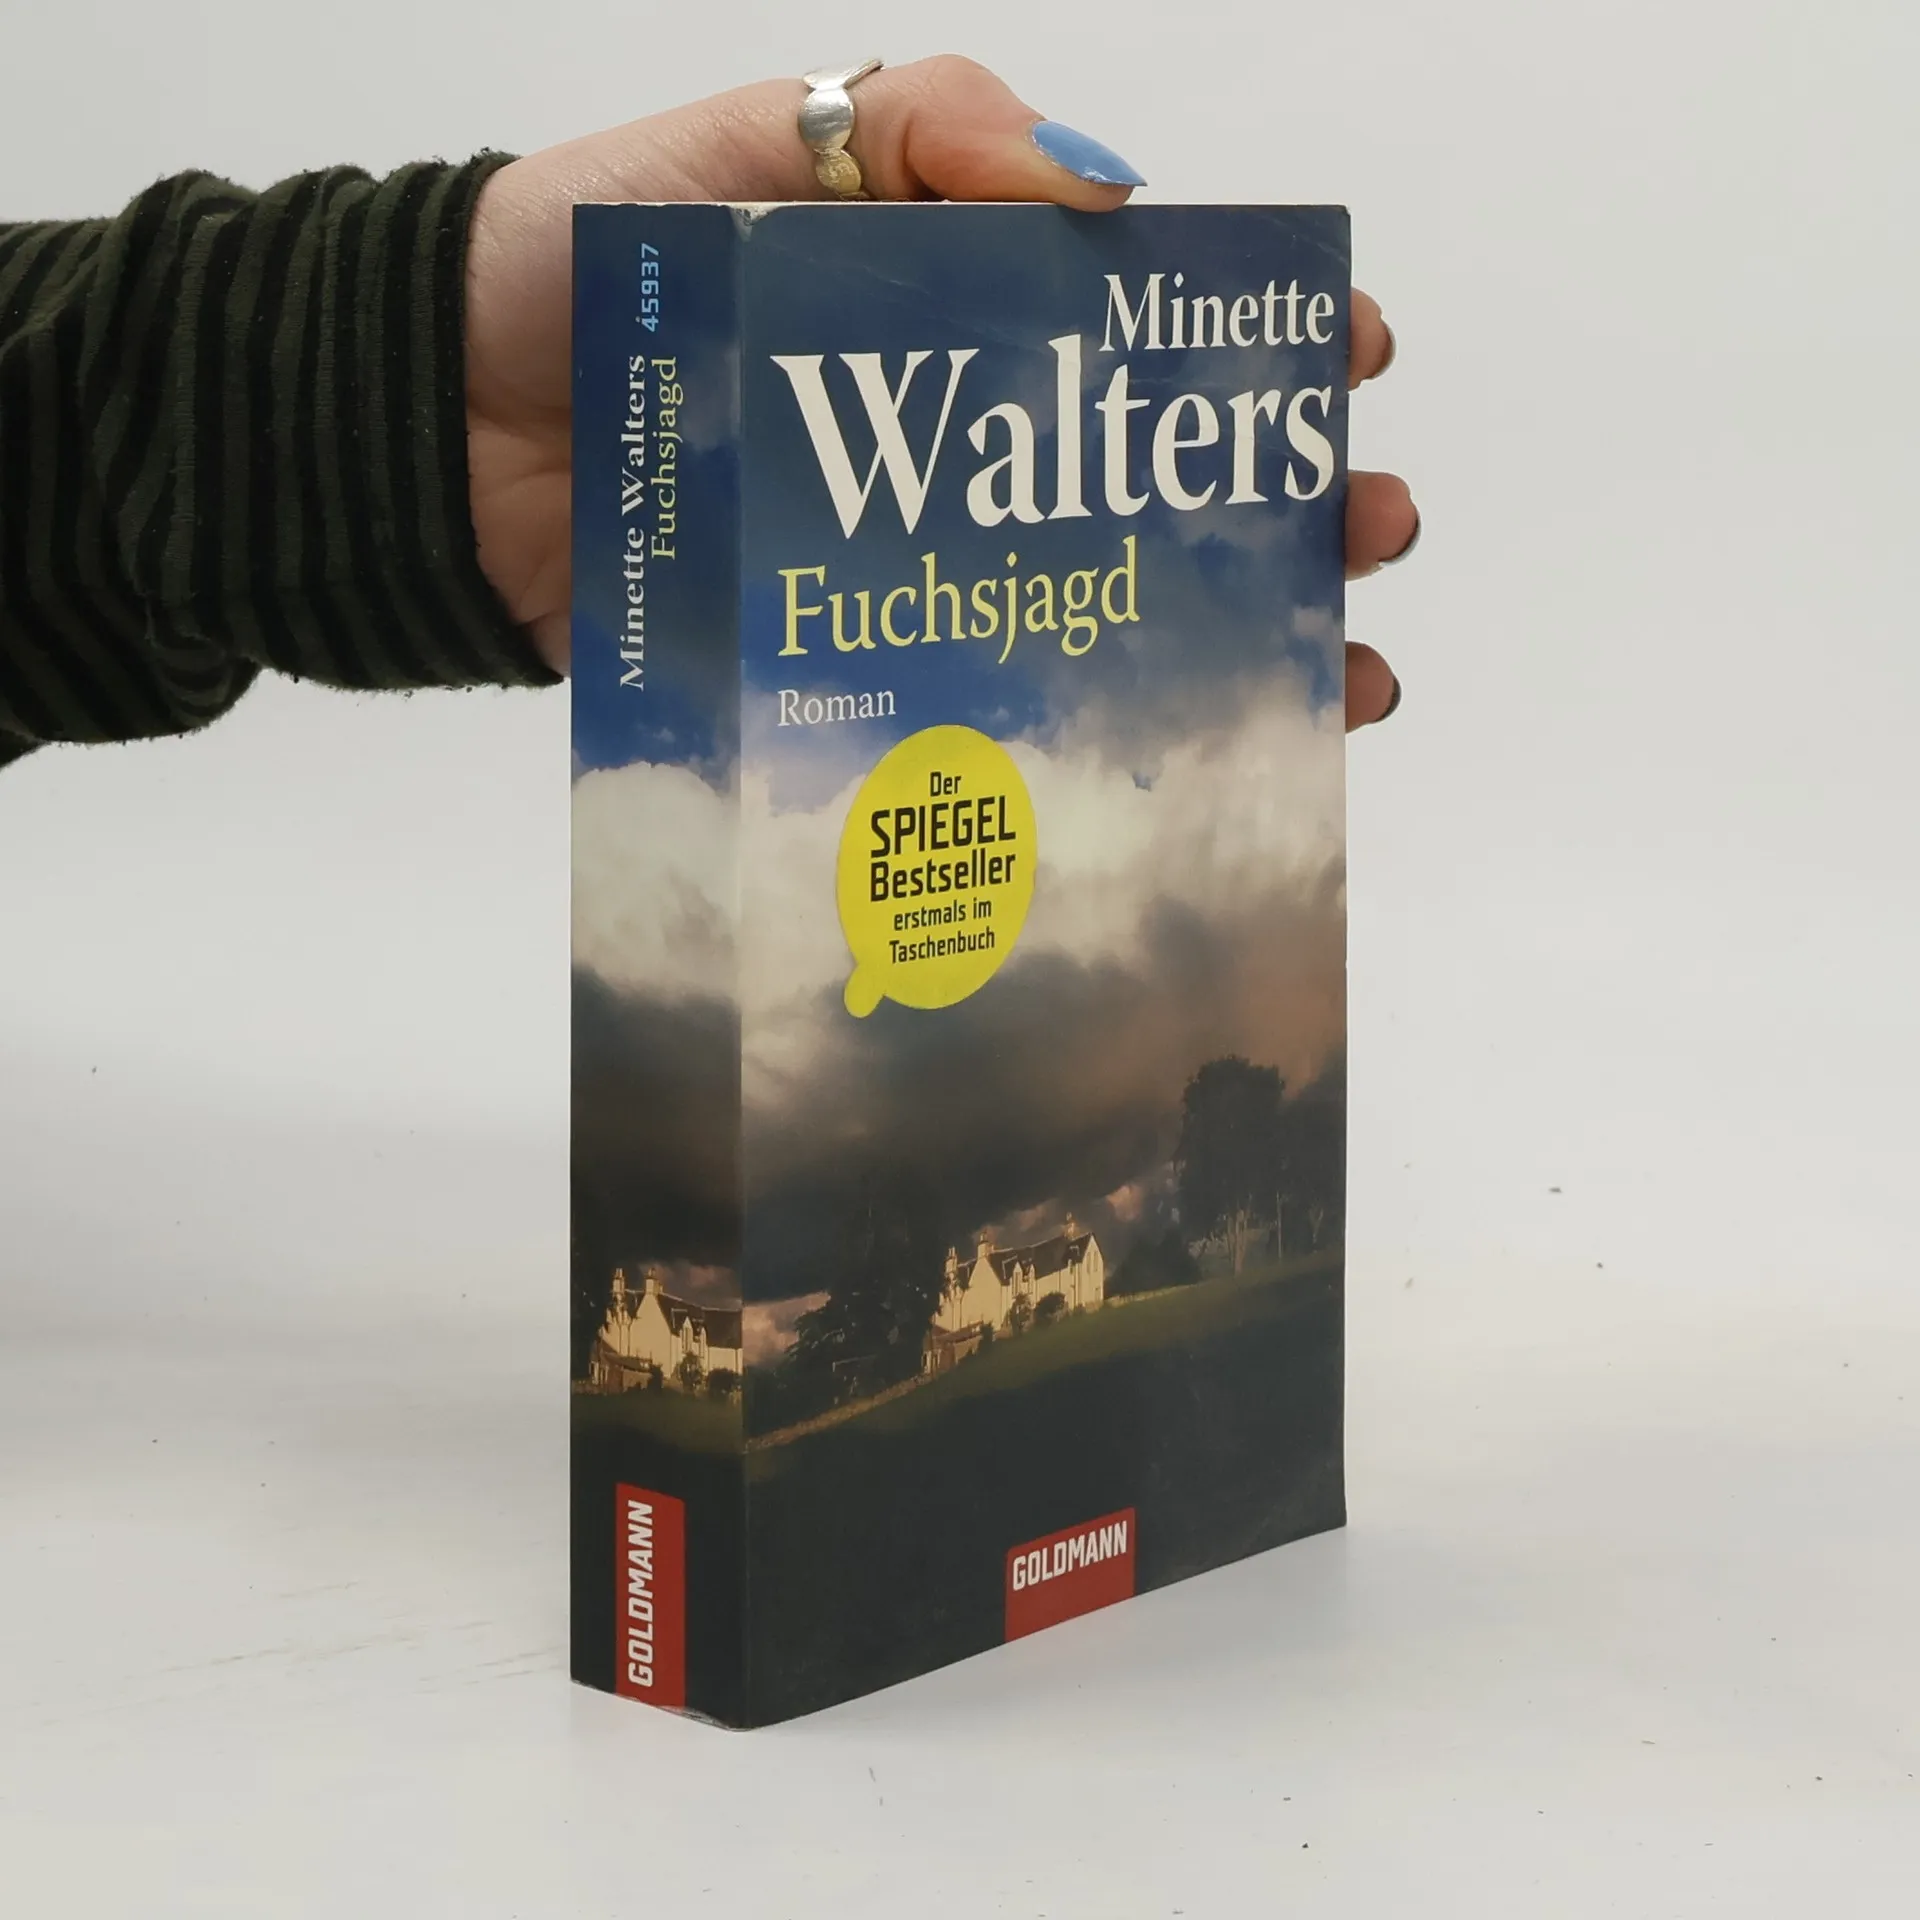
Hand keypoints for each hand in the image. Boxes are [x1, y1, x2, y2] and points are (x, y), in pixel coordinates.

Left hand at [463, 56, 1415, 727]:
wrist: (427, 428)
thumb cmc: (577, 257)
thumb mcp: (756, 137)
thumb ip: (928, 130)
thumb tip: (1114, 203)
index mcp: (940, 304)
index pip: (1127, 324)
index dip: (1241, 339)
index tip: (1343, 357)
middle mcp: (937, 442)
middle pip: (1138, 479)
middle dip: (1274, 502)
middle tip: (1369, 525)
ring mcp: (893, 562)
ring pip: (1085, 602)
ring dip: (1222, 637)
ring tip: (1334, 669)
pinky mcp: (833, 659)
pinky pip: (968, 696)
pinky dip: (1069, 733)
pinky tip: (1172, 762)